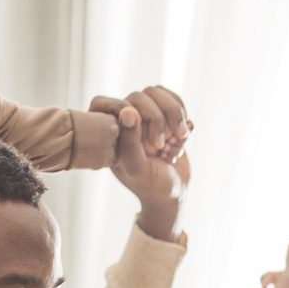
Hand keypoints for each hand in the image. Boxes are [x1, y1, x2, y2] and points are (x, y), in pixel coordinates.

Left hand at [92, 86, 191, 240]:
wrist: (173, 193)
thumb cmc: (150, 185)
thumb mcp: (137, 167)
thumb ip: (129, 141)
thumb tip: (128, 110)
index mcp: (109, 132)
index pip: (104, 102)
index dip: (123, 110)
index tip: (141, 136)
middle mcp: (125, 120)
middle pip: (142, 95)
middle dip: (159, 120)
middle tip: (162, 146)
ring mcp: (146, 116)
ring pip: (161, 94)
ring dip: (175, 117)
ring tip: (177, 140)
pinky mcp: (165, 115)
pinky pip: (176, 101)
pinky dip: (184, 119)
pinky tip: (182, 139)